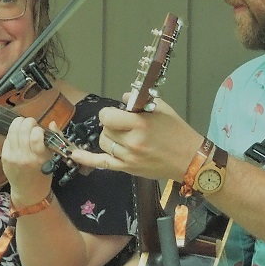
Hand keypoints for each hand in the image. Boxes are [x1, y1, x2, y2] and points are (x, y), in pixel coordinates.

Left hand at [1, 116, 53, 205]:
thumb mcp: (52, 159)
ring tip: (24, 125)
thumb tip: (52, 123)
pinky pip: (7, 138)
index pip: (36, 136)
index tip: (40, 131)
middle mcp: (25, 158)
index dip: (38, 129)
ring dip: (19, 123)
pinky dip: (13, 133)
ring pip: (13, 131)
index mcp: (39, 159)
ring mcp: (13, 157)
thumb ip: (54, 140)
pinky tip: (18, 135)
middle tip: (32, 123)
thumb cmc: (43, 175)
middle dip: (28, 122)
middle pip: (23, 130)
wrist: (28, 192)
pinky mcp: (5, 157)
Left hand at [69, 97, 202, 181]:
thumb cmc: (178, 133)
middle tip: (125, 125)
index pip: (108, 116)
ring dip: (109, 138)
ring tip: (123, 137)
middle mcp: (132, 142)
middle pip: (105, 129)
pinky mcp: (127, 169)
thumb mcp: (162, 109)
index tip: (116, 113)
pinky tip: (74, 154)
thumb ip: (139, 101)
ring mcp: (128, 158)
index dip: (109, 113)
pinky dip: (86, 159)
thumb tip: (123, 97)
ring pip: (104, 143)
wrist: (190, 159)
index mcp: (140, 124)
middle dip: (112, 125)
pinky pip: (101, 163)